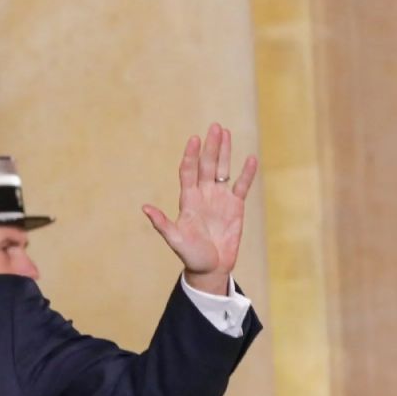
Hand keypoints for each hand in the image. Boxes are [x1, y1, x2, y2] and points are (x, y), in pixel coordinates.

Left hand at [143, 123, 256, 294]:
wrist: (210, 268)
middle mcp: (203, 195)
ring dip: (224, 152)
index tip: (194, 139)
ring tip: (226, 132)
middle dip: (211, 147)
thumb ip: (162, 223)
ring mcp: (220, 199)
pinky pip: (242, 186)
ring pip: (222, 170)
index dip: (191, 156)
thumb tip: (145, 208)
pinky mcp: (235, 207)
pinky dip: (247, 174)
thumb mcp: (175, 240)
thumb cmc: (190, 255)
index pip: (189, 172)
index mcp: (188, 201)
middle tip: (215, 127)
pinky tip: (251, 159)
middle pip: (207, 166)